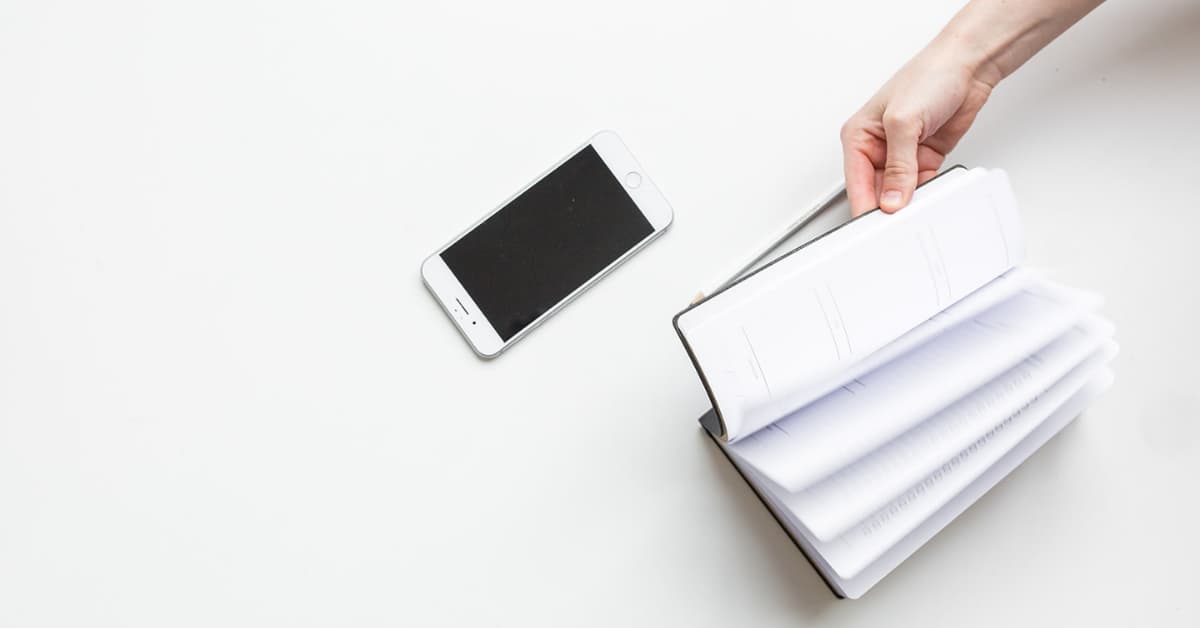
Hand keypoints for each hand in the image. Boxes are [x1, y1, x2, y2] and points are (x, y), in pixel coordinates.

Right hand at [840, 44, 999, 216]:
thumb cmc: (929, 76)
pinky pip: (923, 187)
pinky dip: (929, 194)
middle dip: (890, 209)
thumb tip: (892, 199)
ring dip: (911, 202)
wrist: (968, 66)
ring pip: (901, 194)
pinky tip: (932, 196)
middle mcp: (878, 148)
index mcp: (859, 137)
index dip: (865, 209)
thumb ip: (899, 166)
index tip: (875, 228)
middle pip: (878, 193)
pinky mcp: (925, 159)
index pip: (856, 184)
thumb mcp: (904, 122)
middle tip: (900, 223)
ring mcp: (903, 155)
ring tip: (919, 207)